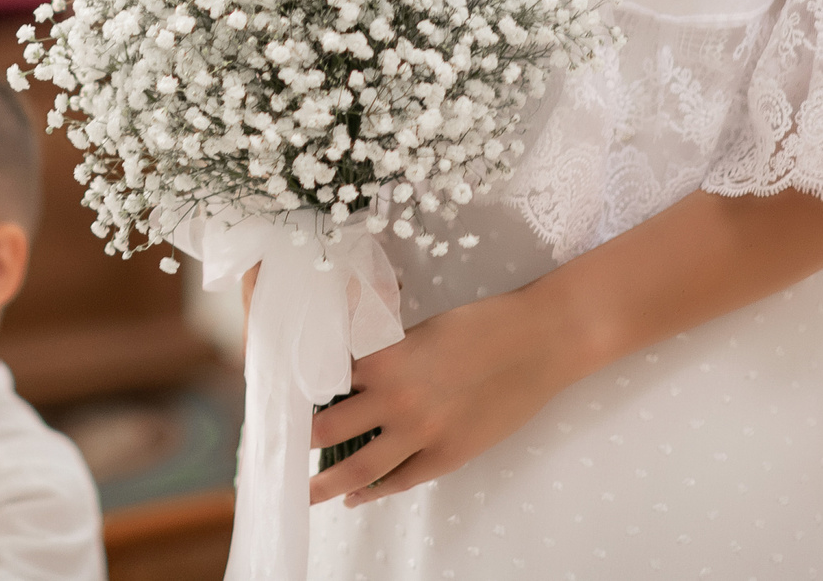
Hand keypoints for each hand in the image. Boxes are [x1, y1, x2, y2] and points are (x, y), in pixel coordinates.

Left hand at [307, 287, 561, 507]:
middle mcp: (394, 398)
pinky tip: (356, 496)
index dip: (301, 394)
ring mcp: (421, 432)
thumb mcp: (421, 330)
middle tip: (285, 448)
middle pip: (327, 429)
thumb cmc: (481, 326)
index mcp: (384, 357)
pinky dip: (373, 492)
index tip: (283, 404)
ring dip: (325, 482)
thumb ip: (386, 353)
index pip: (324, 381)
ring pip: (357, 467)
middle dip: (303, 440)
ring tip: (305, 492)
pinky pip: (399, 481)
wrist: (539, 343)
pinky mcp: (448, 456)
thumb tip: (356, 371)